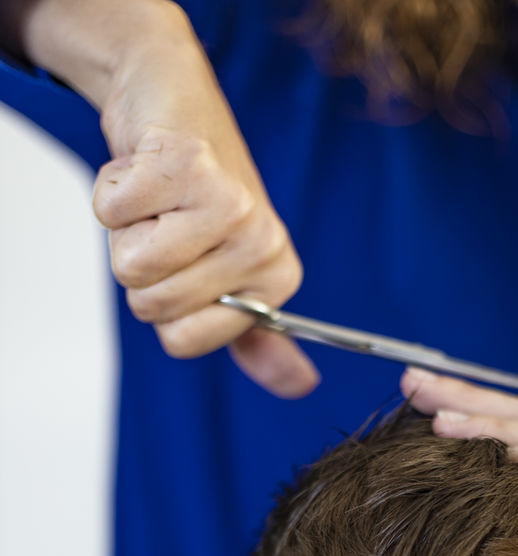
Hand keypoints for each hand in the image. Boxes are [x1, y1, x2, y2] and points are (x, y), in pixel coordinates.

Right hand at [21, 0, 316, 396]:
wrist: (175, 100)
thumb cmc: (200, 194)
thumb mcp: (235, 273)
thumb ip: (258, 338)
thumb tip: (300, 388)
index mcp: (275, 280)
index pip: (182, 341)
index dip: (164, 307)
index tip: (185, 263)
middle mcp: (261, 245)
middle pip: (153, 306)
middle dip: (140, 266)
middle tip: (166, 223)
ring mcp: (229, 205)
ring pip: (133, 265)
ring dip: (125, 229)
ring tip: (157, 200)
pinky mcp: (186, 165)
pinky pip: (114, 214)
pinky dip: (112, 190)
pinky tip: (142, 169)